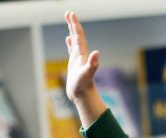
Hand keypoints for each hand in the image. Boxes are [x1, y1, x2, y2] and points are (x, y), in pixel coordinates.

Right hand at [64, 11, 108, 126]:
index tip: (71, 15)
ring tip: (69, 21)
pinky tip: (68, 39)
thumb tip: (97, 53)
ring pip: (75, 41)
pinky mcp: (75, 65)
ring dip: (72, 31)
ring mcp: (78, 59)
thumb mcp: (87, 74)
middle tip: (68, 13)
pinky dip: (70, 43)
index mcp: (83, 54)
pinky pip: (72, 50)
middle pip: (77, 36)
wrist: (84, 96)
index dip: (75, 25)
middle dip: (73, 24)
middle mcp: (82, 55)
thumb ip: (92, 64)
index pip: (79, 36)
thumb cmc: (84, 87)